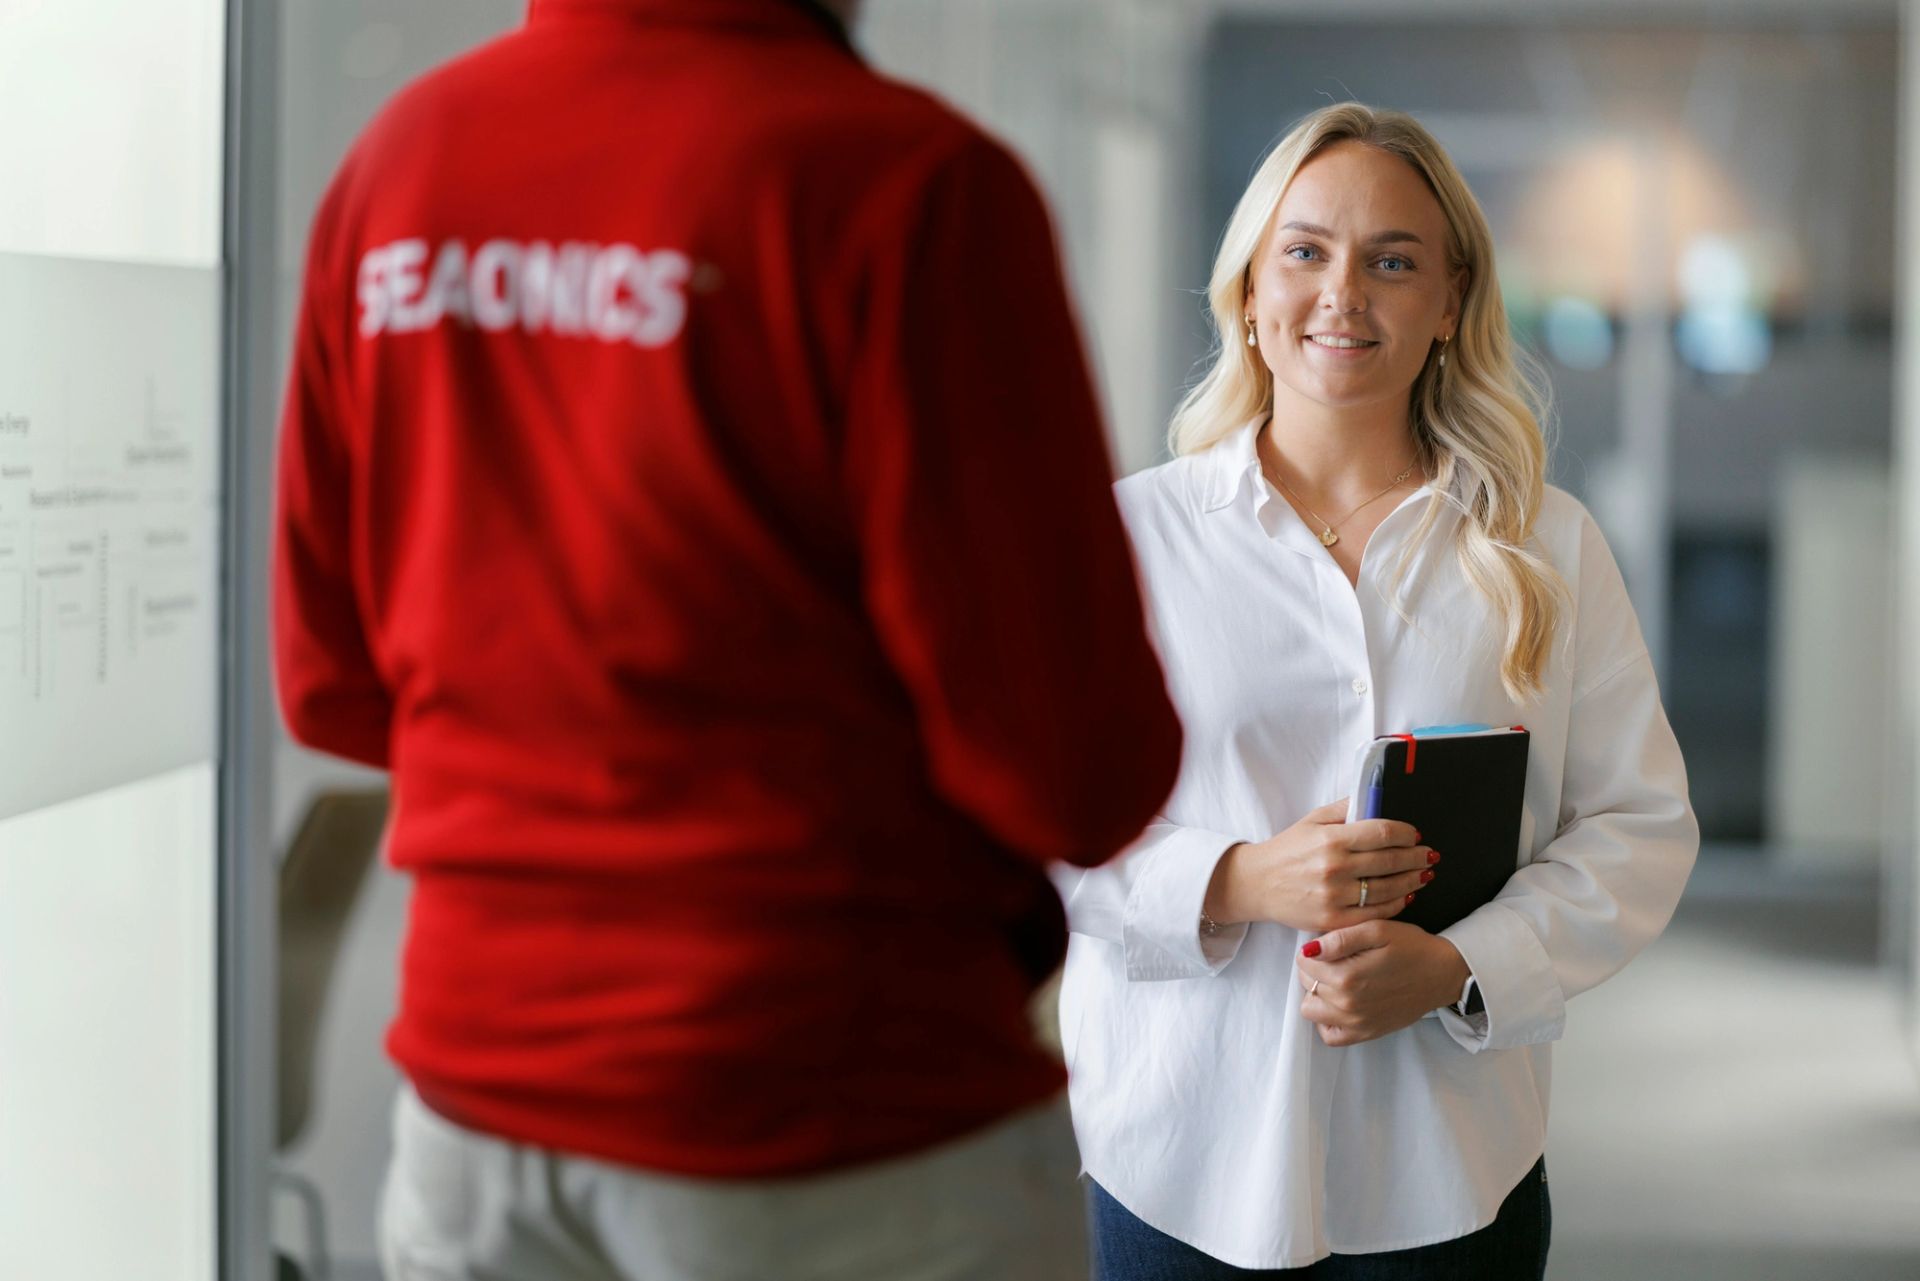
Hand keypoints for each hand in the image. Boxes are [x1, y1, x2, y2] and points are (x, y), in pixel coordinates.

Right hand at [1203, 799, 1436, 932]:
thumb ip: (1344, 809)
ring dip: (1413, 880)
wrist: (1257, 884)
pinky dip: (1396, 904)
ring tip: (1424, 874)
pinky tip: (1406, 895)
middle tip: (1429, 854)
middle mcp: (1334, 868)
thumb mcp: (1312, 820)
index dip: (1406, 834)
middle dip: (1416, 857)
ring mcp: (1334, 896)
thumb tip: (1375, 798)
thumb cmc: (1287, 850)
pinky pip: (1376, 913)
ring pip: (1388, 889)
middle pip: (1391, 861)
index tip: (1414, 834)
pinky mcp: (1333, 919)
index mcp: (1330, 839)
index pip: (1382, 833)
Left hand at [1296, 921, 1470, 1046]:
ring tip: (1336, 980)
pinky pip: (1329, 1036)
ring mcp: (1355, 1023)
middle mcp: (1347, 1004)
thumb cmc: (1411, 948)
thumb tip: (1310, 949)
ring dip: (1317, 994)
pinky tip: (1339, 1004)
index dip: (1312, 950)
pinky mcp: (1365, 1034)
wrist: (1442, 974)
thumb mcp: (1378, 929)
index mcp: (1348, 976)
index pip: (1303, 962)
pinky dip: (1327, 1021)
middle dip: (1314, 969)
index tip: (1327, 946)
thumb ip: (1340, 938)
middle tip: (1336, 960)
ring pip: (1310, 1010)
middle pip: (1306, 984)